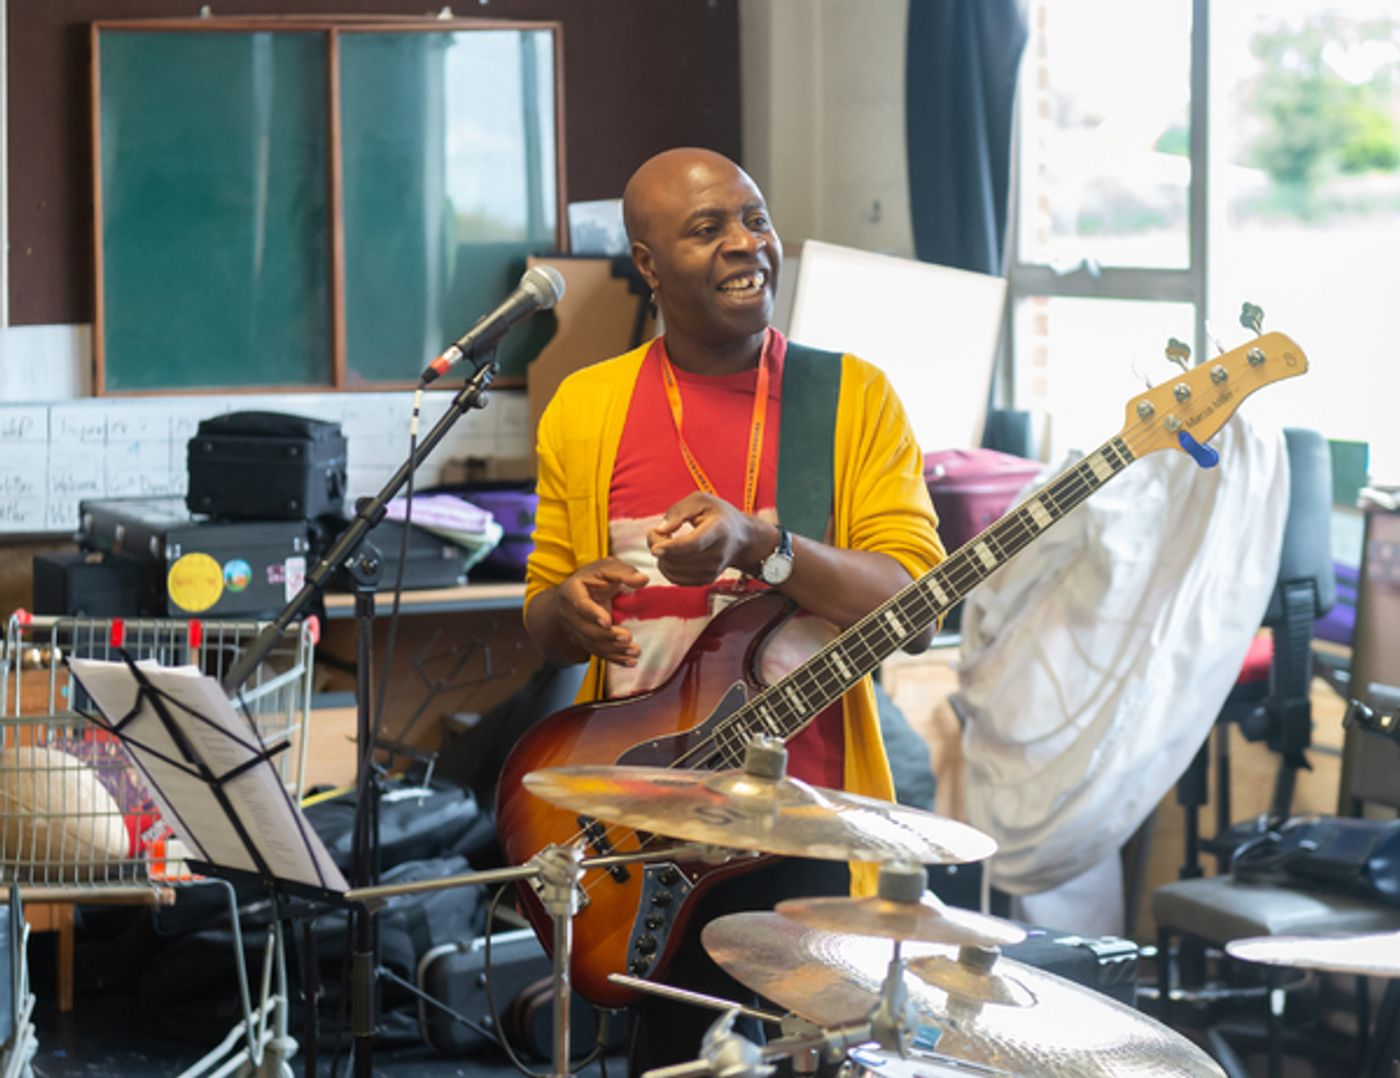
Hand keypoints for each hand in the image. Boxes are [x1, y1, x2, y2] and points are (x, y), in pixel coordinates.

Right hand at [553, 558, 647, 665]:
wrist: (575, 593)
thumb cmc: (593, 578)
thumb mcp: (606, 568)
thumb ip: (623, 573)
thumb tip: (643, 580)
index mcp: (572, 592)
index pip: (581, 605)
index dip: (593, 614)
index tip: (608, 621)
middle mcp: (570, 614)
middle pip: (587, 630)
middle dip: (608, 637)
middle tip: (628, 637)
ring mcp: (576, 630)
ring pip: (593, 644)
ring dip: (614, 650)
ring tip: (635, 651)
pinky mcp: (585, 641)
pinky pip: (598, 652)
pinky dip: (614, 659)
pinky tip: (630, 662)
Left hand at [647, 492, 768, 586]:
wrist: (743, 539)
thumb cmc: (720, 516)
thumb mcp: (702, 501)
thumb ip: (679, 511)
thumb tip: (660, 530)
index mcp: (718, 531)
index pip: (693, 544)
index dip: (672, 547)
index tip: (655, 548)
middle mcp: (717, 555)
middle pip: (678, 558)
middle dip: (657, 545)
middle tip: (656, 532)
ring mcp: (712, 571)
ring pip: (673, 570)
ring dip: (661, 556)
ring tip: (665, 541)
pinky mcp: (705, 580)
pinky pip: (675, 578)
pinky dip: (666, 566)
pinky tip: (670, 553)